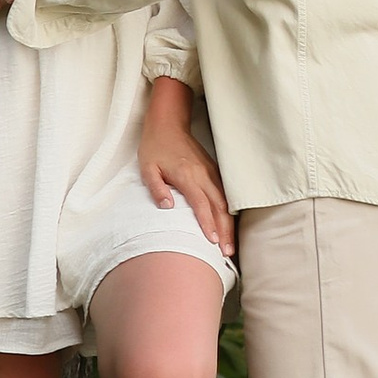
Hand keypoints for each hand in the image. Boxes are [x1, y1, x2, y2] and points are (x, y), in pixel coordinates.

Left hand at [140, 78, 233, 257]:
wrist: (168, 125)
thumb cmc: (155, 148)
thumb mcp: (147, 168)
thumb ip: (156, 188)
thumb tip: (167, 208)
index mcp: (187, 175)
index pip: (201, 203)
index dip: (207, 223)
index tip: (211, 241)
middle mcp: (203, 174)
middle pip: (219, 206)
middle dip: (224, 230)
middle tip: (226, 252)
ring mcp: (211, 172)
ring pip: (226, 202)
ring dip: (229, 224)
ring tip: (230, 245)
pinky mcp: (214, 171)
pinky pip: (226, 194)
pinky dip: (230, 212)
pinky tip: (230, 226)